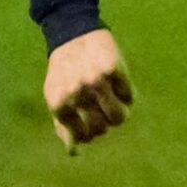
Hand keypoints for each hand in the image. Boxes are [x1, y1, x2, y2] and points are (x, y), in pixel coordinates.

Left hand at [44, 29, 132, 152]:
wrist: (73, 34)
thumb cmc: (65, 72)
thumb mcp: (56, 97)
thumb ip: (63, 125)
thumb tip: (74, 152)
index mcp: (59, 104)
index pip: (84, 137)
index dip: (93, 132)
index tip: (93, 120)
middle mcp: (76, 94)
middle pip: (104, 129)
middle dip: (107, 122)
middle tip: (104, 107)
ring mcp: (96, 82)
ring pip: (120, 116)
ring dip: (121, 111)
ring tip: (116, 100)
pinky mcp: (114, 69)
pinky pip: (130, 95)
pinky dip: (127, 92)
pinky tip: (118, 82)